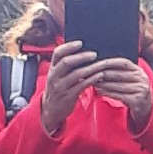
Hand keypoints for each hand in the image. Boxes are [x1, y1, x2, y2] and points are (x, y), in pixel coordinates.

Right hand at [34, 47, 152, 128]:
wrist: (51, 110)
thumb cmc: (58, 88)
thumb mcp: (57, 76)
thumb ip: (65, 65)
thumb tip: (82, 51)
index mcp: (52, 68)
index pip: (57, 53)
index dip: (68, 46)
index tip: (80, 43)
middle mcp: (54, 76)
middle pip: (66, 62)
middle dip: (81, 57)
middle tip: (94, 54)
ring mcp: (61, 87)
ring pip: (76, 75)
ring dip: (90, 68)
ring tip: (101, 65)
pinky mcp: (68, 96)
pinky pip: (81, 86)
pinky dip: (92, 79)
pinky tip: (100, 76)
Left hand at [85, 56, 152, 120]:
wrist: (146, 108)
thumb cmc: (133, 91)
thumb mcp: (130, 80)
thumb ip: (119, 73)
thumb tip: (99, 66)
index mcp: (139, 70)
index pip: (123, 62)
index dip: (110, 62)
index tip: (97, 63)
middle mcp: (142, 78)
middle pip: (119, 74)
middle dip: (103, 74)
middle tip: (91, 74)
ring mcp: (141, 90)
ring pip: (118, 85)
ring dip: (104, 84)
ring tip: (93, 83)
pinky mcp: (138, 100)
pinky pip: (119, 96)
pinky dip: (108, 93)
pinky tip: (100, 92)